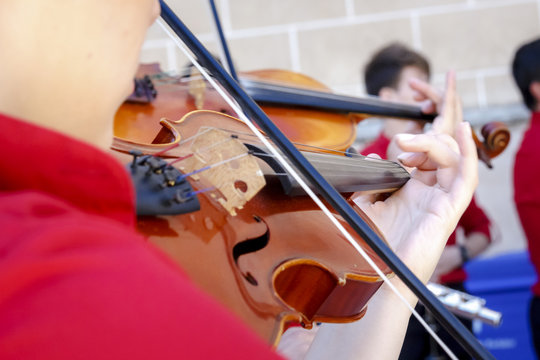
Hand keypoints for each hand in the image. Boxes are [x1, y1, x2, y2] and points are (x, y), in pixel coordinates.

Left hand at [352, 71, 477, 282]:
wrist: (379, 272)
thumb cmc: (374, 243)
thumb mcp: (364, 204)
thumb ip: (368, 181)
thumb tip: (371, 159)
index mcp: (411, 188)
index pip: (420, 154)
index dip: (415, 138)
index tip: (398, 133)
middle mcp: (429, 191)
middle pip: (437, 151)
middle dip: (421, 139)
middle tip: (399, 142)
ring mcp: (442, 198)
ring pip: (451, 157)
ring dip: (432, 143)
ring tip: (407, 144)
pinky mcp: (450, 207)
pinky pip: (467, 175)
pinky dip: (467, 151)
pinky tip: (463, 130)